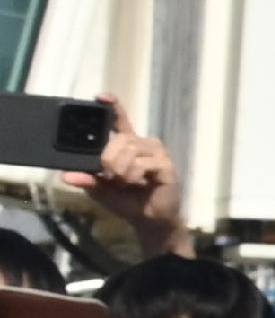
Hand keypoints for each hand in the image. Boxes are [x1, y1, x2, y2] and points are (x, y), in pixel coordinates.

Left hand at [67, 96, 183, 257]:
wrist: (149, 221)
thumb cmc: (127, 202)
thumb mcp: (100, 190)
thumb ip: (87, 179)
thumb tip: (65, 176)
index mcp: (128, 145)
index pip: (119, 120)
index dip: (112, 106)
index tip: (101, 96)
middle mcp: (143, 144)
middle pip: (120, 139)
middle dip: (109, 159)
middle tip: (111, 177)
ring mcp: (157, 152)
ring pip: (129, 149)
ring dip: (120, 170)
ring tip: (125, 182)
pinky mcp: (166, 165)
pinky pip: (141, 163)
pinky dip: (133, 176)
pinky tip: (138, 183)